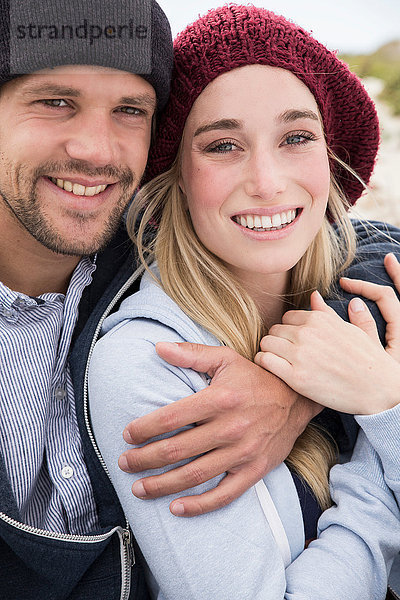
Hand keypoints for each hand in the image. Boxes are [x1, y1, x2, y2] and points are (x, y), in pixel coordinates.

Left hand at [120, 342, 319, 516]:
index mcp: (219, 399)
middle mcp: (230, 427)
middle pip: (176, 450)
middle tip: (124, 463)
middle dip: (144, 459)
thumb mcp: (225, 358)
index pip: (171, 418)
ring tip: (139, 488)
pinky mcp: (254, 470)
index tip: (127, 434)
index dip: (144, 428)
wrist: (297, 399)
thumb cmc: (255, 378)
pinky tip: (175, 508)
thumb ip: (191, 354)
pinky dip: (199, 505)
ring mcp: (243, 452)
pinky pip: (224, 494)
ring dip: (161, 485)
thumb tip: (158, 347)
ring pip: (194, 475)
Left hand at [255, 253, 399, 414]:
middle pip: (274, 330)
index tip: (296, 343)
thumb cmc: (366, 359)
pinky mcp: (295, 377)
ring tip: (280, 362)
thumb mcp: (349, 329)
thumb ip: (327, 312)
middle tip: (288, 355)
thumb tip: (313, 295)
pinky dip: (264, 363)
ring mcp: (300, 355)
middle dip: (278, 341)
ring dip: (270, 351)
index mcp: (319, 319)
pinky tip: (275, 370)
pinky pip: (264, 360)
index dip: (290, 331)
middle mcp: (307, 333)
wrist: (377, 389)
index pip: (287, 317)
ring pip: (266, 343)